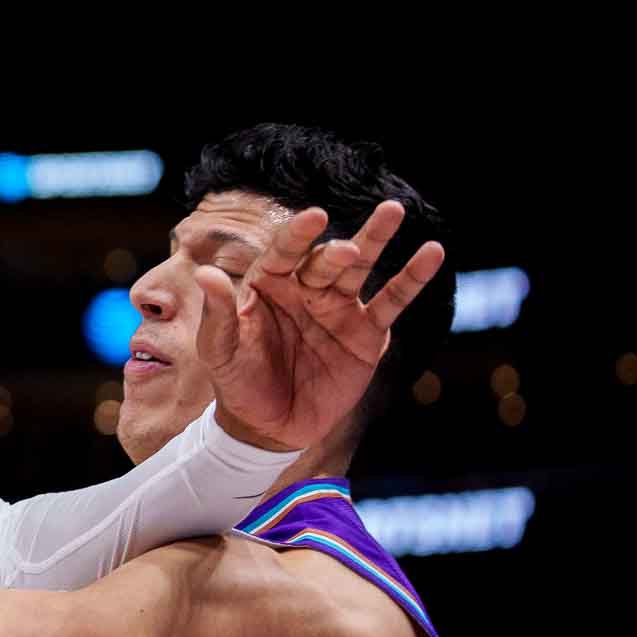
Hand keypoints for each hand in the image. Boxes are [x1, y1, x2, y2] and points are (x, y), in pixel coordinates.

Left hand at [198, 201, 445, 451]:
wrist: (266, 427)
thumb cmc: (237, 382)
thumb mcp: (220, 349)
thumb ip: (220, 312)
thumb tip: (205, 273)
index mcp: (269, 284)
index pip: (283, 253)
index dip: (297, 235)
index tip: (313, 217)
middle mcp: (305, 288)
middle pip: (325, 260)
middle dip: (338, 252)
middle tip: (349, 251)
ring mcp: (339, 308)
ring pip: (361, 268)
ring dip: (377, 238)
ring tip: (393, 210)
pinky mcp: (367, 334)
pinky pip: (391, 303)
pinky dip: (412, 278)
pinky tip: (431, 253)